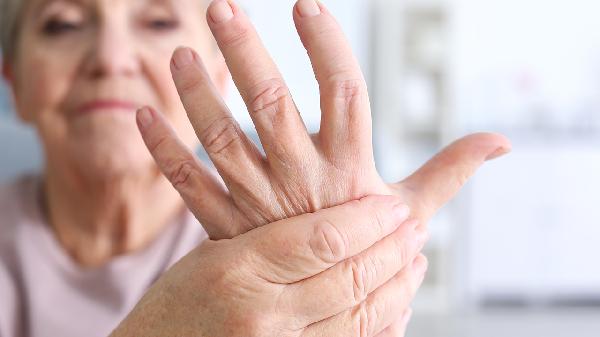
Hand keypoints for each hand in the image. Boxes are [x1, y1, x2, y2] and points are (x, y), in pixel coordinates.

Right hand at [111, 196, 426, 336]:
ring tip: (416, 262)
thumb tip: (337, 223)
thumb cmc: (177, 305)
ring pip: (360, 318)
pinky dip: (382, 326)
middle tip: (416, 230)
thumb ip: (272, 239)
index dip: (369, 220)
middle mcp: (261, 312)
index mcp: (237, 268)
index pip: (324, 237)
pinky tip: (398, 306)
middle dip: (393, 251)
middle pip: (350, 277)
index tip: (394, 206)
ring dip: (398, 288)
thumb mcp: (212, 256)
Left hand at [136, 0, 510, 239]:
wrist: (328, 307)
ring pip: (222, 142)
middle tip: (223, 7)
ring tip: (180, 54)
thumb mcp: (414, 210)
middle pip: (271, 106)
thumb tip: (501, 143)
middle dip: (247, 54)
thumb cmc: (371, 248)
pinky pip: (189, 187)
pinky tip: (142, 116)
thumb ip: (450, 171)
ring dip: (197, 97)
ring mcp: (259, 206)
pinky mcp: (228, 228)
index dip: (326, 47)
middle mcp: (302, 182)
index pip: (343, 94)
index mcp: (349, 170)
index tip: (306, 5)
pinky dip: (164, 152)